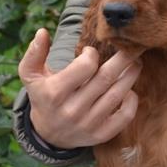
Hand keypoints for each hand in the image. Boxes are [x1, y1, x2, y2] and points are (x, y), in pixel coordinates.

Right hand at [18, 28, 141, 147]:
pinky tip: (129, 90)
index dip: (92, 54)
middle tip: (131, 48)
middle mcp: (73, 110)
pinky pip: (125, 116)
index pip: (85, 66)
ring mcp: (89, 124)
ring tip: (135, 63)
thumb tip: (42, 32)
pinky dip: (132, 101)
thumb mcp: (31, 76)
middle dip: (122, 59)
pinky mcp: (101, 134)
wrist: (49, 135)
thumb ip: (34, 53)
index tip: (91, 52)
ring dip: (131, 75)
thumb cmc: (43, 97)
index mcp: (55, 93)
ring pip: (117, 95)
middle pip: (106, 78)